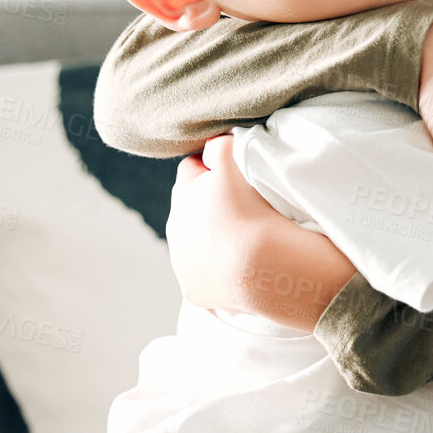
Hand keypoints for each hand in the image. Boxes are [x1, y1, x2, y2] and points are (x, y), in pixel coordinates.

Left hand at [165, 134, 280, 311]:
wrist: (259, 265)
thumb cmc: (248, 207)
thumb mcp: (232, 157)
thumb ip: (220, 143)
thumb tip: (218, 140)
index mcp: (181, 194)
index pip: (192, 168)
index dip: (215, 168)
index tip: (239, 176)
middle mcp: (174, 229)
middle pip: (192, 208)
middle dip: (211, 205)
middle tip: (245, 207)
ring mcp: (182, 264)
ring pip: (196, 243)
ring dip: (214, 239)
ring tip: (245, 238)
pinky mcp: (194, 291)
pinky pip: (206, 276)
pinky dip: (219, 270)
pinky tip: (240, 266)